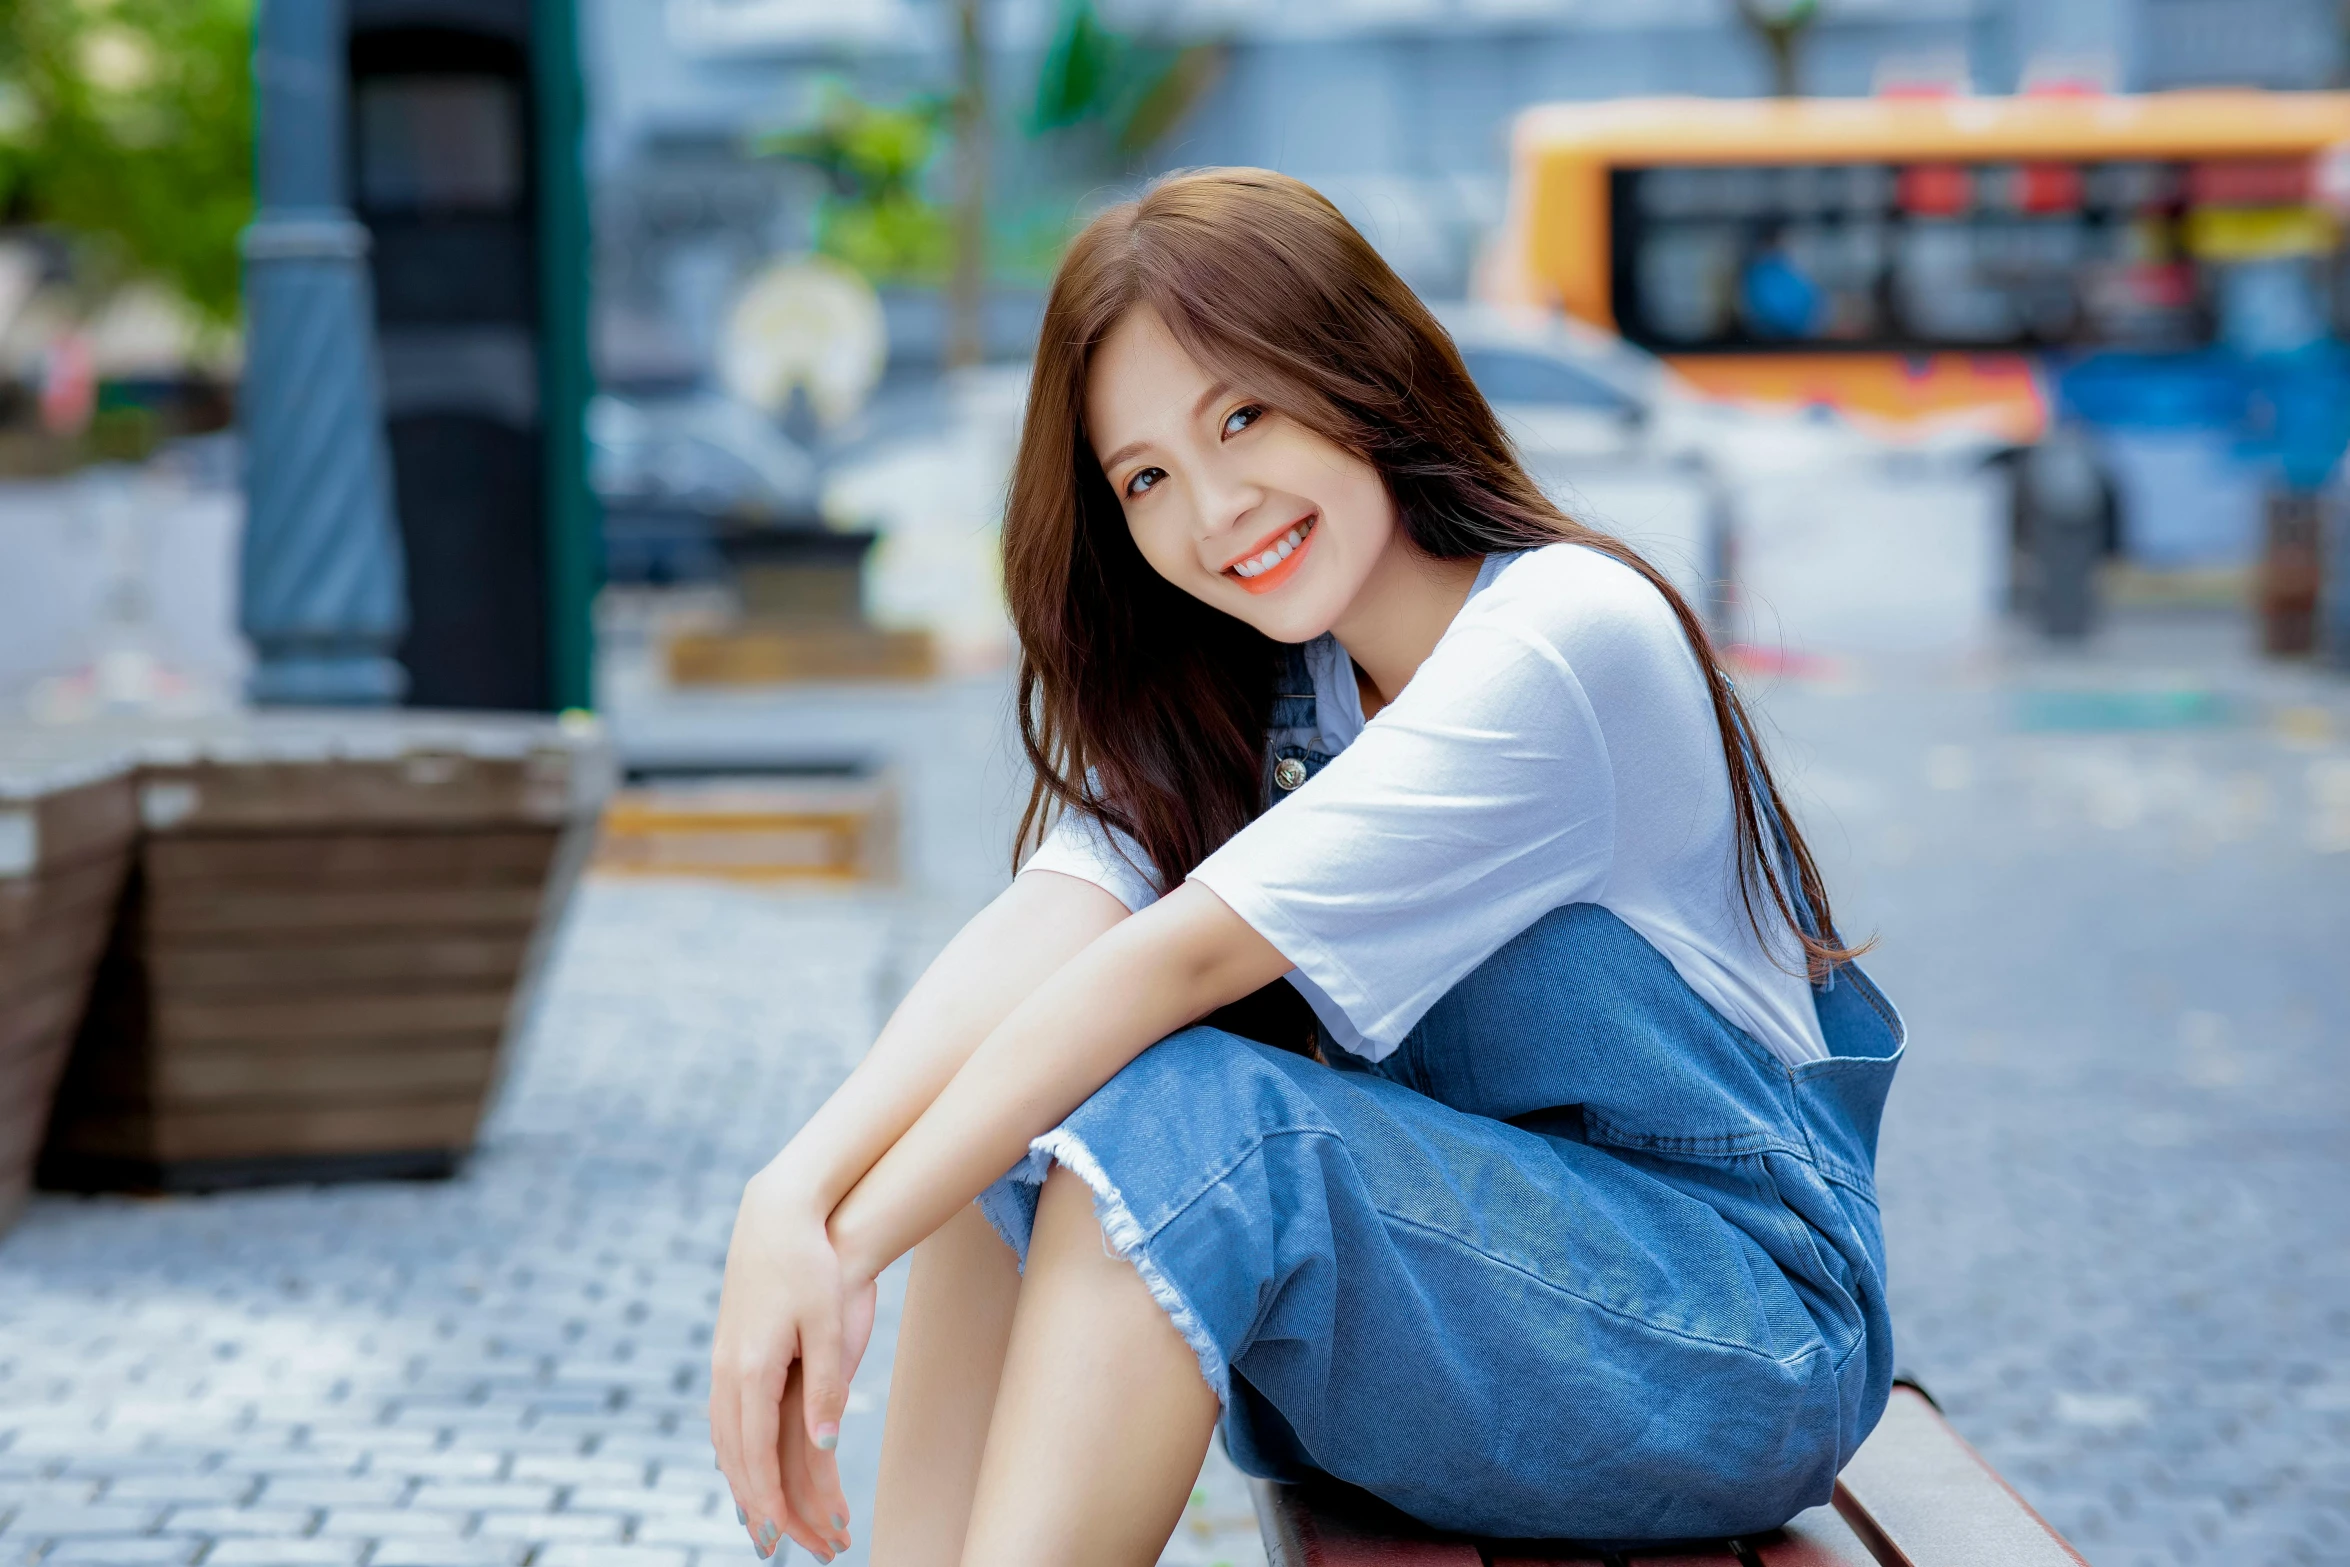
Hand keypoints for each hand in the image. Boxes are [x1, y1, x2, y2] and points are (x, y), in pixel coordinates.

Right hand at [710, 1168, 878, 1560]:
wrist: (776, 1212)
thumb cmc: (810, 1262)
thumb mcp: (828, 1322)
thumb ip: (826, 1386)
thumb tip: (826, 1445)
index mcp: (751, 1369)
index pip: (757, 1455)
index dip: (771, 1501)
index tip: (785, 1537)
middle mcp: (727, 1371)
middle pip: (735, 1457)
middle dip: (758, 1505)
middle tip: (778, 1546)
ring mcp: (722, 1361)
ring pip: (723, 1440)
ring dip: (741, 1482)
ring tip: (760, 1519)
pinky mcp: (726, 1350)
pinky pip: (723, 1417)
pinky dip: (733, 1451)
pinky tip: (743, 1463)